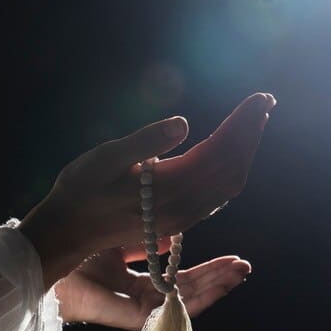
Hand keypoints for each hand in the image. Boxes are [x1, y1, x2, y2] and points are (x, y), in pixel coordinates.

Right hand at [20, 92, 274, 291]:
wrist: (66, 232)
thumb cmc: (79, 190)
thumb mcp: (104, 159)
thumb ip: (145, 142)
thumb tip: (183, 123)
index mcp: (167, 189)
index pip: (219, 153)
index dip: (242, 126)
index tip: (260, 99)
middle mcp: (181, 208)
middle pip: (231, 171)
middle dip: (250, 135)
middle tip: (264, 102)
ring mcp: (181, 218)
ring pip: (228, 186)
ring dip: (245, 151)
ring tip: (255, 121)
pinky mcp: (175, 222)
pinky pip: (216, 197)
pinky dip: (231, 170)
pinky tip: (231, 152)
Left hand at [54, 245, 251, 329]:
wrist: (46, 252)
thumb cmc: (74, 240)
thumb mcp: (119, 232)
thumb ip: (146, 234)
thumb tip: (175, 230)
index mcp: (130, 276)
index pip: (175, 276)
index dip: (204, 268)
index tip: (230, 256)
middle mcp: (134, 293)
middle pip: (185, 290)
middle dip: (217, 277)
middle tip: (245, 265)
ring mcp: (135, 307)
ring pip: (183, 302)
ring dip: (214, 287)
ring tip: (241, 272)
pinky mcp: (131, 316)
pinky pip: (170, 312)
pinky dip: (198, 299)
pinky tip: (219, 285)